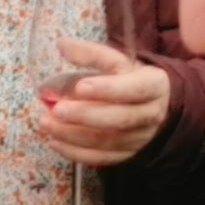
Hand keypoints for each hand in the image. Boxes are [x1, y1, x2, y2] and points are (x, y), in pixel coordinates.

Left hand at [37, 48, 168, 165]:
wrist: (156, 107)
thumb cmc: (132, 80)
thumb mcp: (120, 62)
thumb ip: (93, 54)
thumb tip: (62, 45)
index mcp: (154, 86)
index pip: (133, 89)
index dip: (107, 89)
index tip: (80, 86)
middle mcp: (151, 115)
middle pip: (119, 119)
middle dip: (85, 115)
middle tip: (56, 109)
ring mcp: (140, 139)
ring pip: (107, 142)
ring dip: (73, 135)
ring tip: (47, 123)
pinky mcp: (128, 155)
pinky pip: (102, 159)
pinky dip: (76, 153)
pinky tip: (55, 142)